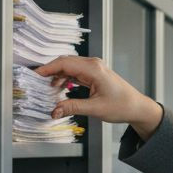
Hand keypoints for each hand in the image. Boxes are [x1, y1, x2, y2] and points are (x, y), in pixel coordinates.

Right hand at [36, 56, 163, 138]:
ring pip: (69, 67)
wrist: (137, 107)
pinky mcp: (94, 74)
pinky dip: (65, 78)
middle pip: (65, 62)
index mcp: (94, 69)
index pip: (64, 63)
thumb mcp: (95, 109)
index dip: (47, 68)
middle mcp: (93, 65)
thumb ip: (72, 108)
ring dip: (57, 76)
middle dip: (49, 71)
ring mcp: (94, 68)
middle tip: (37, 82)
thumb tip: (55, 110)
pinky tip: (60, 88)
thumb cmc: (122, 105)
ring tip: (48, 89)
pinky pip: (75, 72)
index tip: (35, 75)